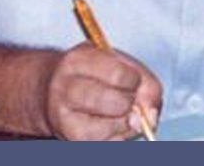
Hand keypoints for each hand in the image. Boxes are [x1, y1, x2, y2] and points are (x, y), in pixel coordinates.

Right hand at [43, 43, 162, 139]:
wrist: (52, 91)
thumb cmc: (90, 74)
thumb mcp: (115, 62)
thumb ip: (143, 81)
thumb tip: (151, 115)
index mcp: (77, 60)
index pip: (120, 75)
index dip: (135, 81)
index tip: (131, 80)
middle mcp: (66, 88)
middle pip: (118, 103)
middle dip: (132, 103)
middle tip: (126, 98)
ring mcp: (65, 116)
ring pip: (115, 126)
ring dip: (127, 122)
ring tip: (118, 112)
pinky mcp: (72, 139)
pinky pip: (110, 143)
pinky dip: (119, 136)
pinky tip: (110, 125)